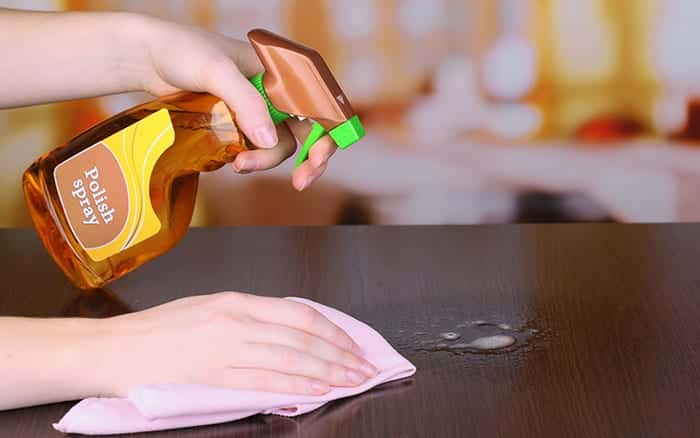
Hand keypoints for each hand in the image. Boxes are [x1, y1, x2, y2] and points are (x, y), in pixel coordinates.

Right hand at [92, 292, 376, 396]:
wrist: (114, 349)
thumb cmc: (159, 329)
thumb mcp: (208, 309)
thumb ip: (248, 318)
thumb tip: (289, 332)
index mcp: (236, 301)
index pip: (298, 313)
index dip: (331, 330)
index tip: (352, 344)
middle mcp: (236, 320)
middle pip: (302, 336)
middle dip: (340, 353)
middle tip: (365, 366)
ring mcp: (225, 348)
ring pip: (291, 358)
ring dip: (327, 371)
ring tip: (353, 380)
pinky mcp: (213, 375)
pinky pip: (266, 381)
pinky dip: (297, 386)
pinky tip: (318, 391)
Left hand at [129, 15, 335, 190]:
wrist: (147, 57)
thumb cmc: (183, 50)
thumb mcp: (217, 71)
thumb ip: (246, 103)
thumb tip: (269, 140)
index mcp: (281, 70)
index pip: (319, 102)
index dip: (328, 131)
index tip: (318, 158)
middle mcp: (274, 90)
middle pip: (307, 130)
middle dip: (308, 159)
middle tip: (300, 183)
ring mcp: (256, 109)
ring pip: (278, 144)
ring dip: (266, 161)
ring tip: (238, 165)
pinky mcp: (238, 124)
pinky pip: (255, 147)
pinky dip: (250, 159)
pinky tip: (232, 161)